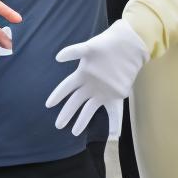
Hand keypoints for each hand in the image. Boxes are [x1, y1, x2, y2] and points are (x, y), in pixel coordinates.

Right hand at [45, 19, 146, 135]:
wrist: (128, 45)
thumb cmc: (106, 44)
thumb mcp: (90, 47)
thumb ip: (74, 52)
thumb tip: (58, 57)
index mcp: (82, 75)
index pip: (66, 87)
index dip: (57, 95)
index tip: (48, 104)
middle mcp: (90, 86)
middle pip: (75, 102)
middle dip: (67, 114)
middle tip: (58, 125)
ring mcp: (103, 92)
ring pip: (90, 109)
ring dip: (82, 120)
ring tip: (75, 132)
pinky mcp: (116, 95)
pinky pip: (114, 112)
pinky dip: (114, 123)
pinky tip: (114, 134)